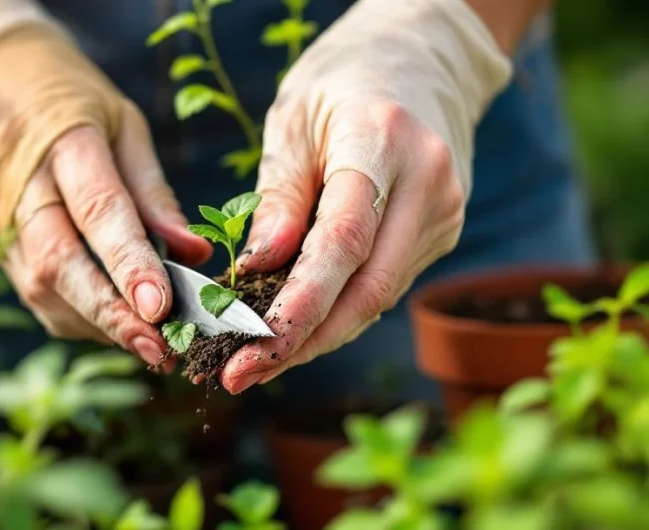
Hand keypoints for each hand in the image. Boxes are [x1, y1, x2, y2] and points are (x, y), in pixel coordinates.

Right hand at [0, 25, 211, 366]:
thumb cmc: (74, 114)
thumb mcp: (124, 130)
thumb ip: (154, 194)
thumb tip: (195, 255)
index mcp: (64, 147)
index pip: (98, 210)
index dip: (128, 263)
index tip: (160, 306)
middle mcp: (26, 193)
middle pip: (60, 264)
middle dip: (112, 315)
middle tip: (161, 350)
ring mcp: (6, 229)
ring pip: (47, 292)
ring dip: (102, 329)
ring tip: (156, 351)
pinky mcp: (5, 257)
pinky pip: (44, 301)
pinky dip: (86, 323)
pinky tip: (122, 331)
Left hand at [218, 0, 511, 392]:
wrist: (420, 60)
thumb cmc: (343, 81)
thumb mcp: (292, 120)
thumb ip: (279, 196)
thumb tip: (258, 269)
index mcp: (384, 143)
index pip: (342, 242)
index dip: (297, 305)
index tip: (249, 347)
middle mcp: (428, 185)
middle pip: (368, 289)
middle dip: (302, 342)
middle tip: (241, 375)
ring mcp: (444, 213)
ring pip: (378, 297)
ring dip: (316, 336)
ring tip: (254, 360)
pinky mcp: (441, 232)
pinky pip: (384, 284)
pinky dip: (339, 310)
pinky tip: (295, 327)